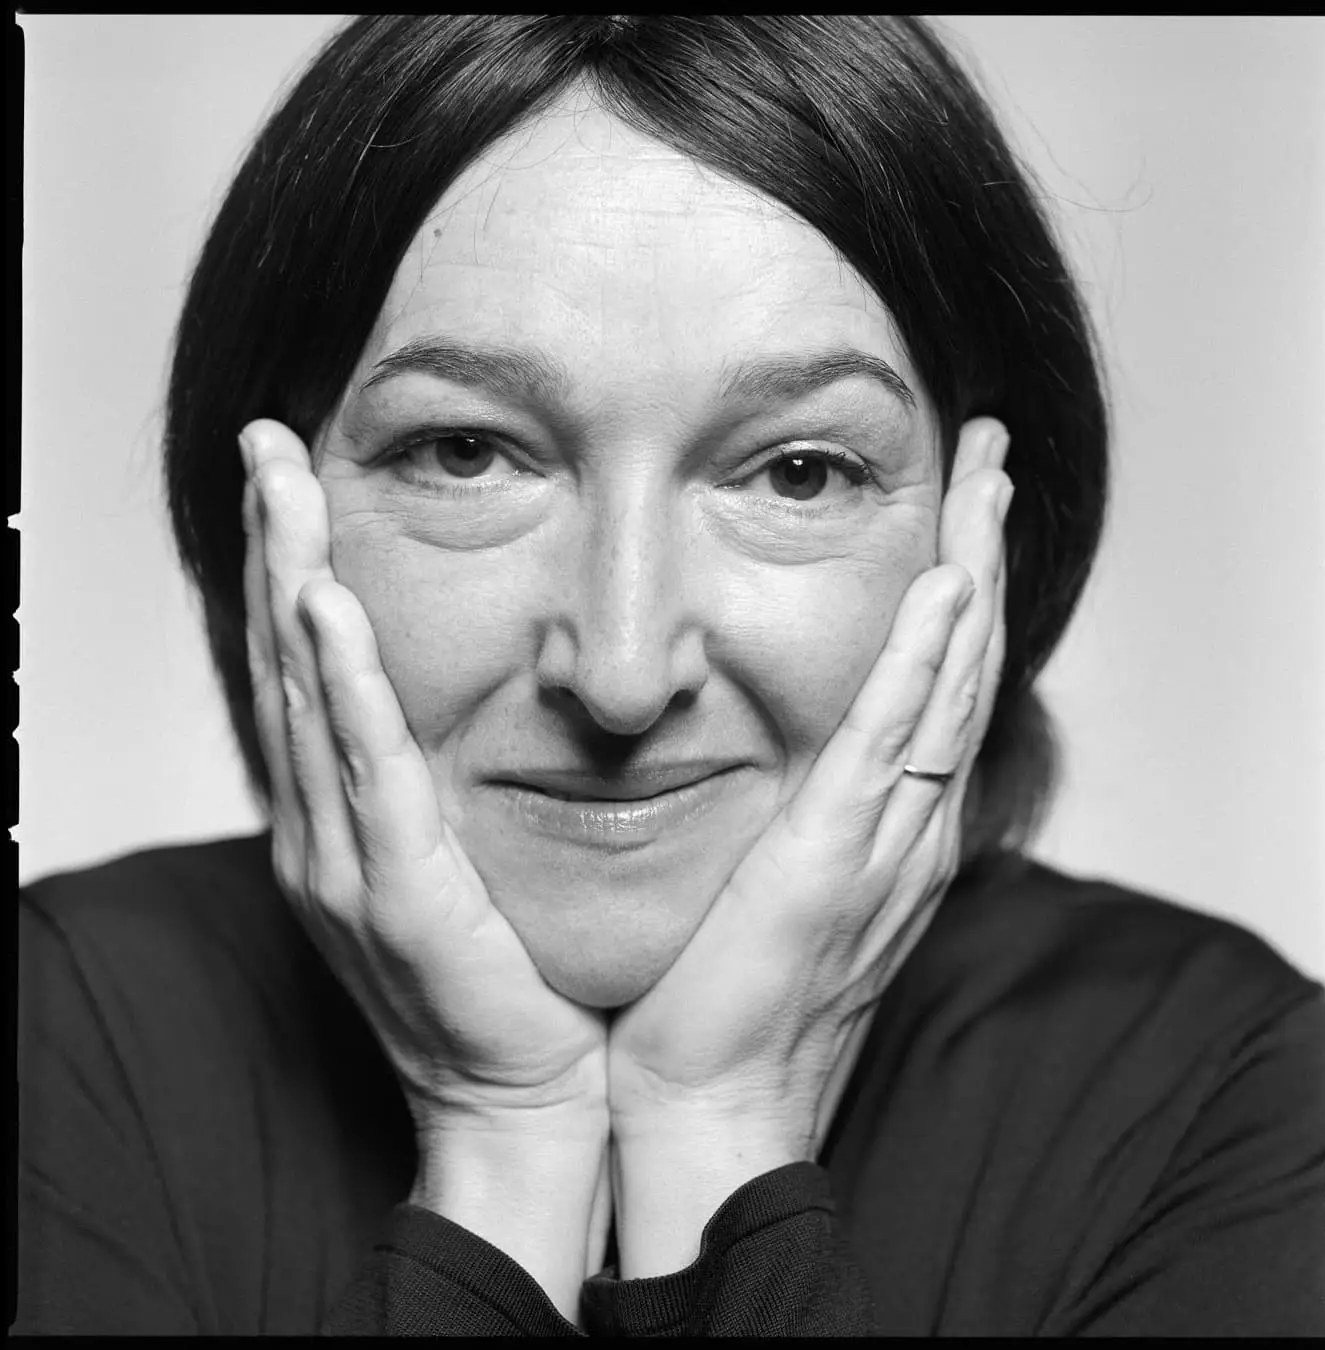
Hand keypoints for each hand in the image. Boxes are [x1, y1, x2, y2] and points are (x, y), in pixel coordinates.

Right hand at [239, 418, 609, 1135]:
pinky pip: (366, 772)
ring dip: (292, 582)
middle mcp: (323, 833)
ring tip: (281, 486)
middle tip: (266, 443)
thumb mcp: (459, 862)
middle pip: (285, 663)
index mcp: (340, 822)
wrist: (523, 1097)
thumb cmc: (507, 977)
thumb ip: (439, 785)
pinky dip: (344, 685)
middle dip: (272, 546)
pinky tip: (327, 606)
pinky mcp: (399, 895)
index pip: (304, 672)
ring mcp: (348, 865)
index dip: (288, 569)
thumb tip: (460, 703)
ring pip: (308, 699)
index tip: (292, 482)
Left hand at [607, 418, 1010, 1170]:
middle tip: (992, 454)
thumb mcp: (769, 879)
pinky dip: (924, 660)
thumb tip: (764, 740)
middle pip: (963, 662)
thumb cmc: (721, 996)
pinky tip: (947, 585)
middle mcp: (908, 824)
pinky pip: (893, 741)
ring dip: (972, 573)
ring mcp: (884, 839)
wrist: (704, 1098)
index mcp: (888, 824)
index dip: (957, 589)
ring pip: (947, 682)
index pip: (935, 682)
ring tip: (987, 479)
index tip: (957, 504)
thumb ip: (792, 809)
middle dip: (983, 550)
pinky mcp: (837, 857)